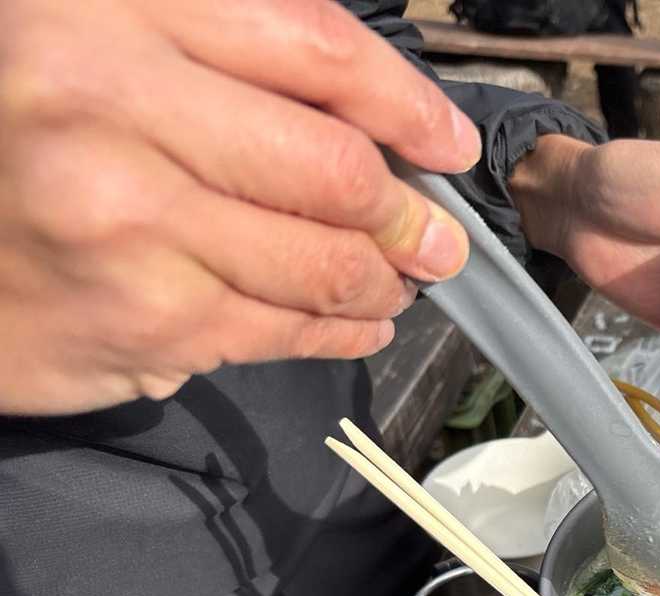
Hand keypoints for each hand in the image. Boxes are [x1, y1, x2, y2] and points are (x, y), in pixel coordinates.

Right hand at [0, 0, 480, 415]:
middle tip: (438, 237)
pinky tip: (358, 323)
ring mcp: (126, 224)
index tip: (447, 142)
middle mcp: (110, 106)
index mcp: (109, 8)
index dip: (405, 102)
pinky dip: (339, 331)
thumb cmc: (10, 131)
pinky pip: (280, 331)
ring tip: (402, 280)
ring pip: (321, 262)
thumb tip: (371, 117)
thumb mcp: (89, 38)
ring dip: (383, 280)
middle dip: (409, 214)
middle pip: (334, 169)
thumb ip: (218, 52)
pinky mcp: (139, 322)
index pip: (314, 48)